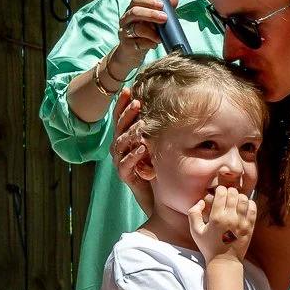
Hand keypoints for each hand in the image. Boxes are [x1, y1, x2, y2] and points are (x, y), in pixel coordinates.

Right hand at [110, 90, 154, 212]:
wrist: (160, 200)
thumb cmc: (160, 170)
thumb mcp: (159, 146)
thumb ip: (157, 131)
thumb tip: (169, 107)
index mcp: (126, 140)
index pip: (121, 118)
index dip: (122, 104)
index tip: (128, 89)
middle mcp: (121, 150)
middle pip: (119, 128)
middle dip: (127, 115)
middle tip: (137, 103)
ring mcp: (121, 163)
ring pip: (120, 144)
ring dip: (130, 133)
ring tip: (140, 124)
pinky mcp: (125, 177)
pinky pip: (125, 164)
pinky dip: (133, 156)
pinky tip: (141, 148)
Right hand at [113, 0, 177, 69]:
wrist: (131, 54)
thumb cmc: (144, 34)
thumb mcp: (154, 21)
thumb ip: (164, 10)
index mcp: (132, 10)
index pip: (137, 0)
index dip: (148, 0)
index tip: (162, 4)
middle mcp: (126, 19)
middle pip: (135, 12)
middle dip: (151, 14)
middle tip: (164, 18)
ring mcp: (125, 32)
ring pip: (137, 28)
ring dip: (152, 32)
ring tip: (160, 37)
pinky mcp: (127, 45)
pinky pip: (138, 43)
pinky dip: (149, 43)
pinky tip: (154, 45)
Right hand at [191, 185, 255, 262]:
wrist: (224, 261)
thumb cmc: (209, 246)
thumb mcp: (195, 231)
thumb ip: (193, 214)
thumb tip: (200, 201)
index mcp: (216, 217)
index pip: (222, 192)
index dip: (220, 190)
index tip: (218, 194)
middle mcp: (230, 218)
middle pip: (234, 193)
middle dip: (230, 191)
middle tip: (227, 196)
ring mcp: (242, 222)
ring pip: (244, 199)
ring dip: (239, 197)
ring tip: (235, 201)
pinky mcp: (250, 227)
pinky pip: (253, 208)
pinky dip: (249, 204)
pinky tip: (243, 207)